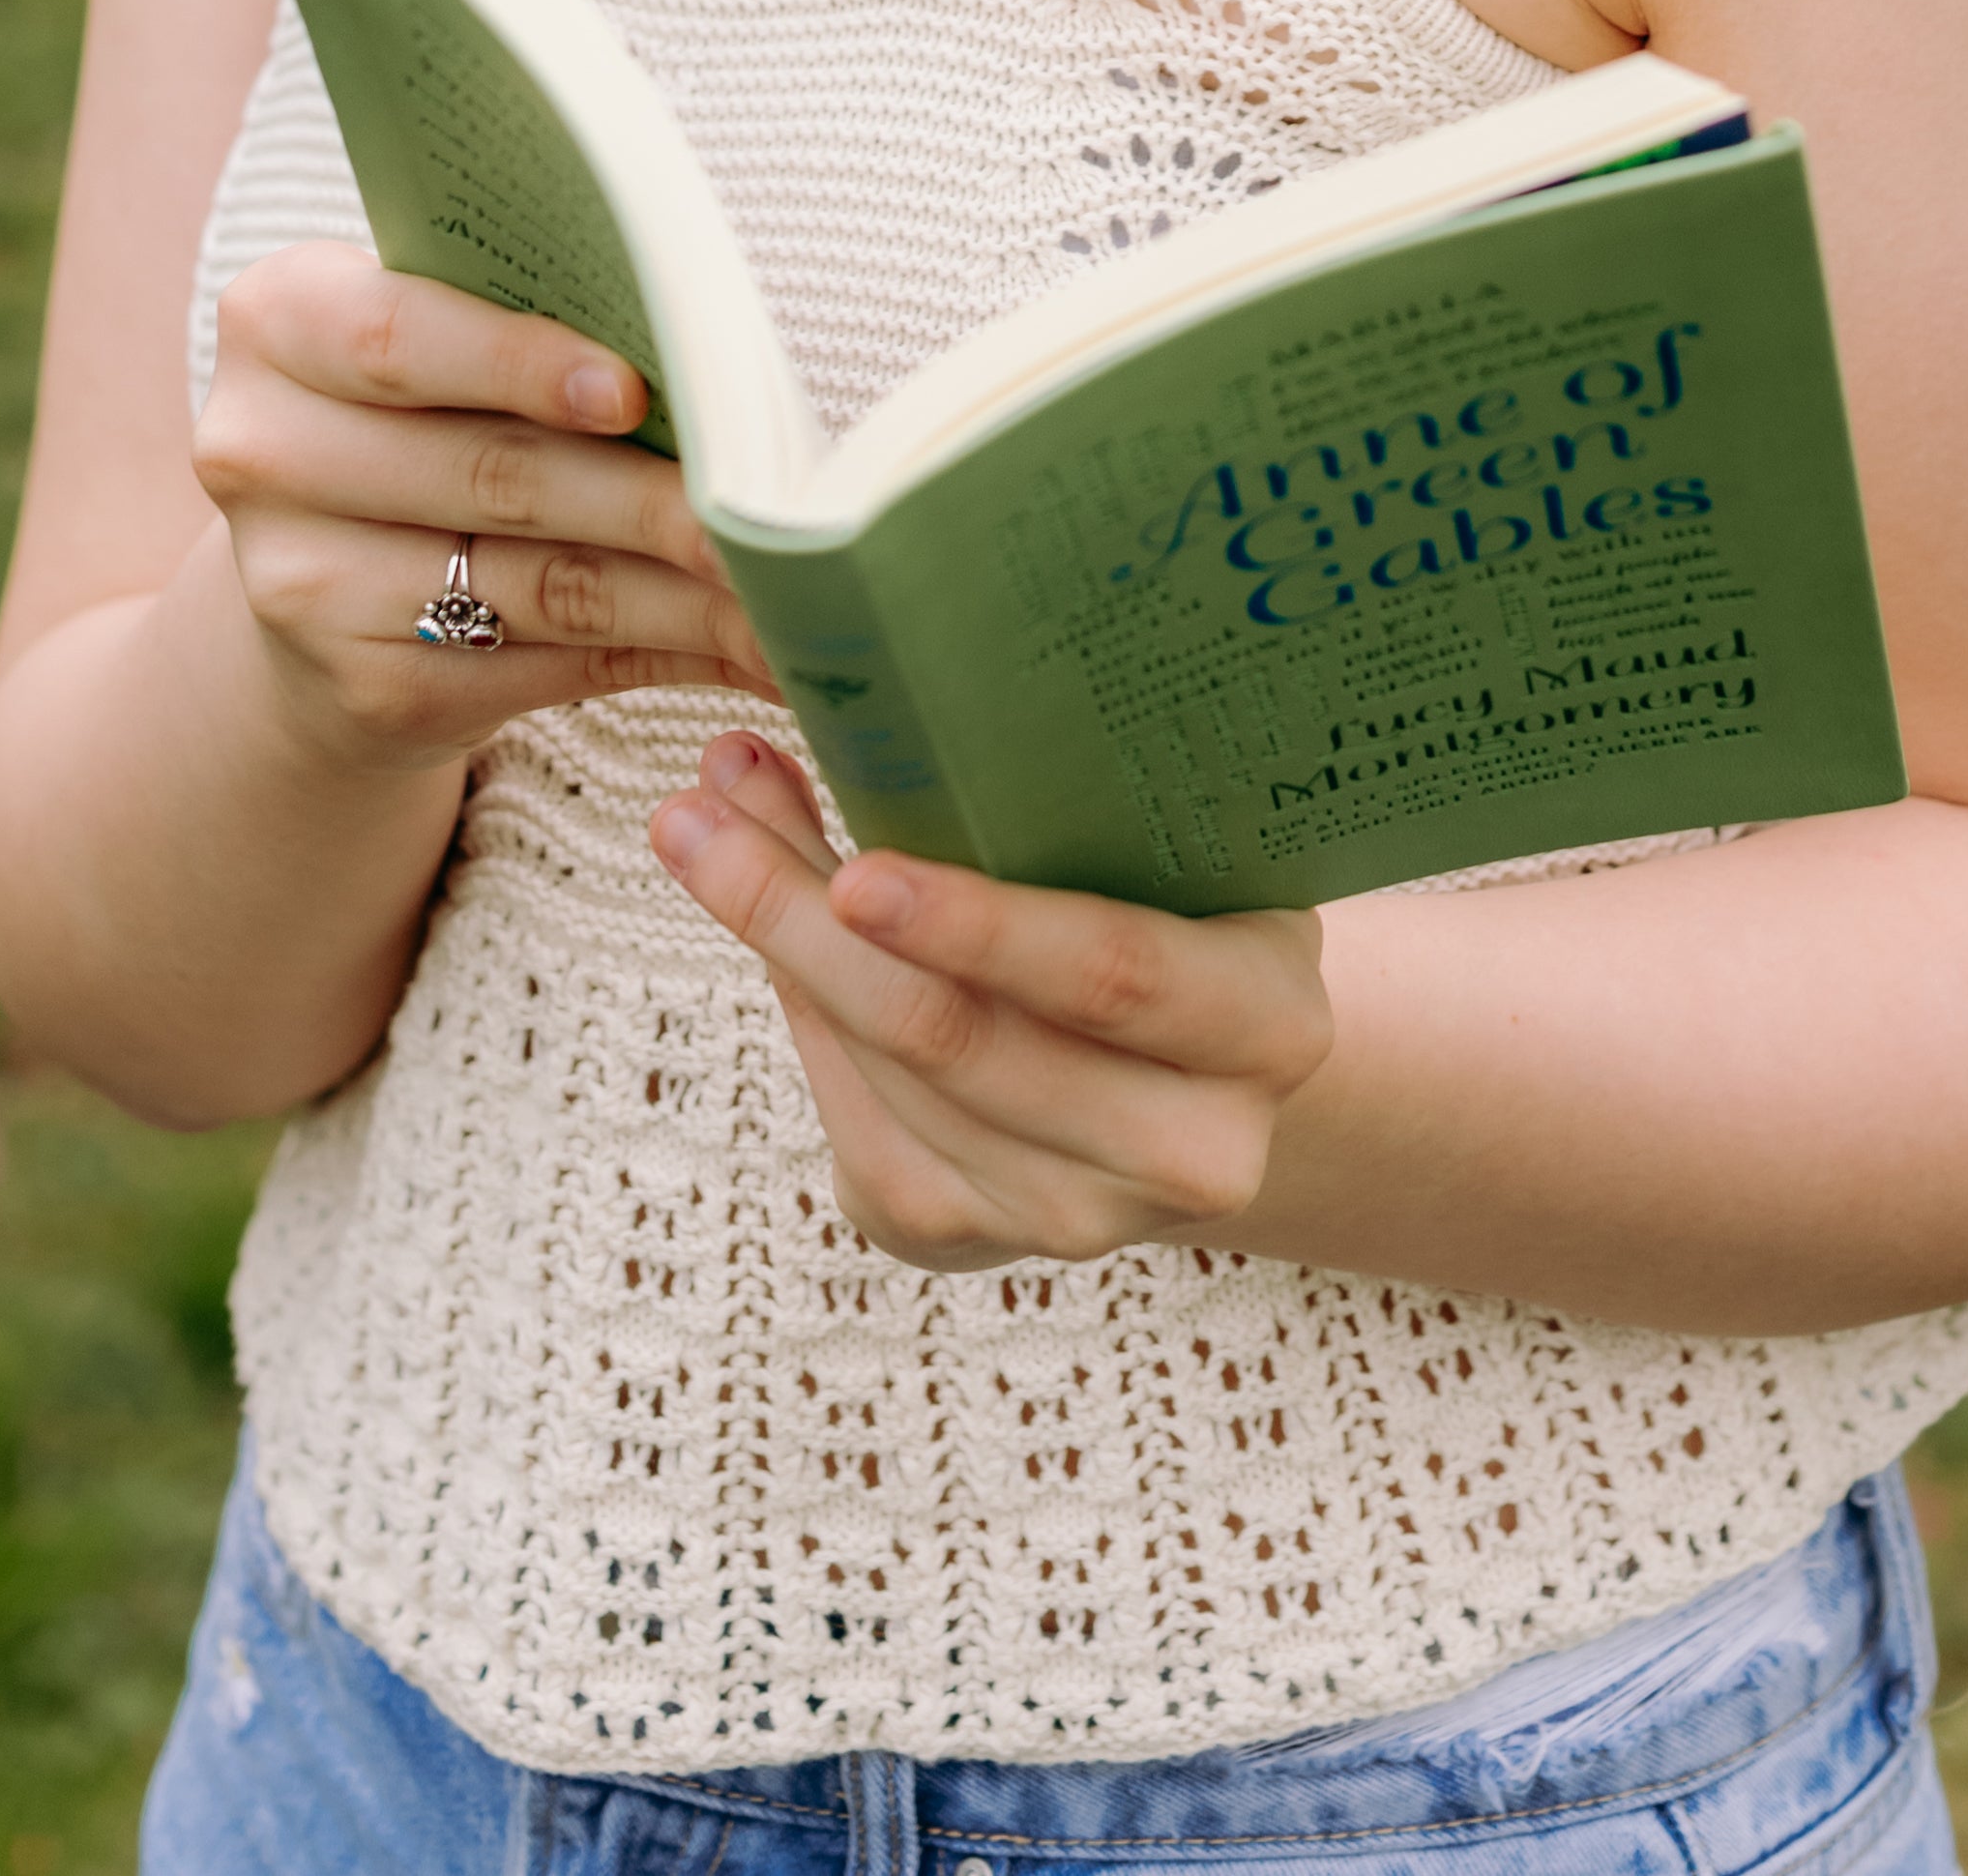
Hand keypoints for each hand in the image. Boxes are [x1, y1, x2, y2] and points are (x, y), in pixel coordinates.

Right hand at [194, 244, 779, 774]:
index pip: (396, 337)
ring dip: (684, 591)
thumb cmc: (422, 406)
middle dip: (650, 495)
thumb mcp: (434, 336)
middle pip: (490, 475)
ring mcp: (302, 588)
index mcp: (278, 321)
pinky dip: (665, 654)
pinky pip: (548, 667)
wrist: (320, 565)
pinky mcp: (368, 691)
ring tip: (793, 585)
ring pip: (536, 584)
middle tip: (772, 507)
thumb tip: (712, 346)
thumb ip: (526, 322)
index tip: (631, 390)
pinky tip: (751, 645)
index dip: (517, 363)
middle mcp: (262, 453)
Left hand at [650, 734, 1332, 1273]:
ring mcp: (1078, 1218)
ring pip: (890, 1084)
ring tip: (702, 831)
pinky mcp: (970, 1243)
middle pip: (961, 1040)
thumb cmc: (1171, 910)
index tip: (857, 868)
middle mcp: (1189, 1149)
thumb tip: (803, 724)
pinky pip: (855, 1125)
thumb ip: (1012, 794)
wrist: (1199, 1078)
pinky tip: (765, 929)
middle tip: (705, 815)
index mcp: (1265, 1023)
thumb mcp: (1150, 850)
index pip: (1111, 976)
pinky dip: (801, 1015)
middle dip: (808, 919)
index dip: (979, 929)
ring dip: (776, 951)